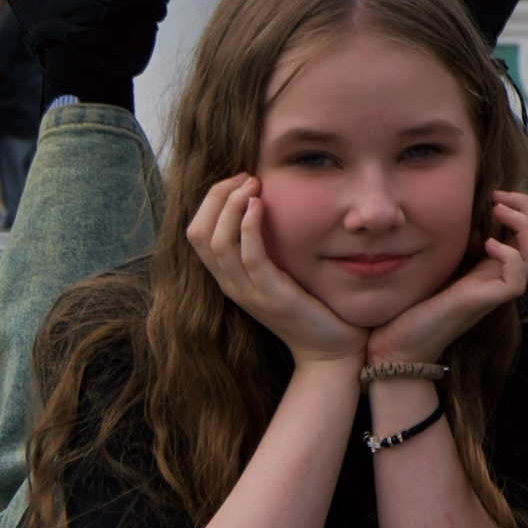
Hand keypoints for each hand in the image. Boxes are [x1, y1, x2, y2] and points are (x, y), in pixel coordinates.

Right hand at [185, 175, 365, 369]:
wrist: (330, 351)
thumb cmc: (311, 308)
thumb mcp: (280, 274)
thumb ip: (266, 248)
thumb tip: (265, 208)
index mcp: (229, 278)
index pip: (197, 234)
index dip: (211, 202)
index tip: (238, 180)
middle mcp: (230, 285)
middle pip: (198, 234)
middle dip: (216, 197)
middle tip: (244, 176)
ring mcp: (248, 292)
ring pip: (217, 242)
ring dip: (231, 205)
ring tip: (251, 184)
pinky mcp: (270, 295)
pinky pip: (248, 256)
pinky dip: (249, 226)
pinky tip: (260, 205)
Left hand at [367, 190, 527, 365]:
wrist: (403, 341)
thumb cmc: (417, 303)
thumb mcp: (446, 260)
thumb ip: (465, 241)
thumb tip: (477, 216)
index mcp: (498, 266)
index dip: (523, 207)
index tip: (496, 194)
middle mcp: (504, 277)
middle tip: (500, 197)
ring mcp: (499, 290)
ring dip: (524, 226)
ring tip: (499, 211)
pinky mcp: (489, 302)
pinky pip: (518, 278)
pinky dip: (510, 255)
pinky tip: (487, 244)